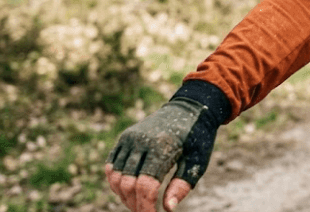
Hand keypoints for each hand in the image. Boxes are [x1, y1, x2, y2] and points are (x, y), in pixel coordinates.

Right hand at [104, 98, 218, 210]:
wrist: (189, 108)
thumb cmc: (197, 138)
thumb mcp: (197, 162)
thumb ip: (182, 185)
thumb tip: (167, 208)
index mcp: (162, 147)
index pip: (146, 186)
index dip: (146, 206)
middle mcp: (142, 141)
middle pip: (128, 183)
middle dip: (134, 203)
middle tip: (145, 211)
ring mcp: (130, 138)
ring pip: (116, 176)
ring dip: (123, 195)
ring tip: (138, 203)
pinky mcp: (124, 137)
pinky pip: (112, 165)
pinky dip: (116, 181)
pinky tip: (128, 190)